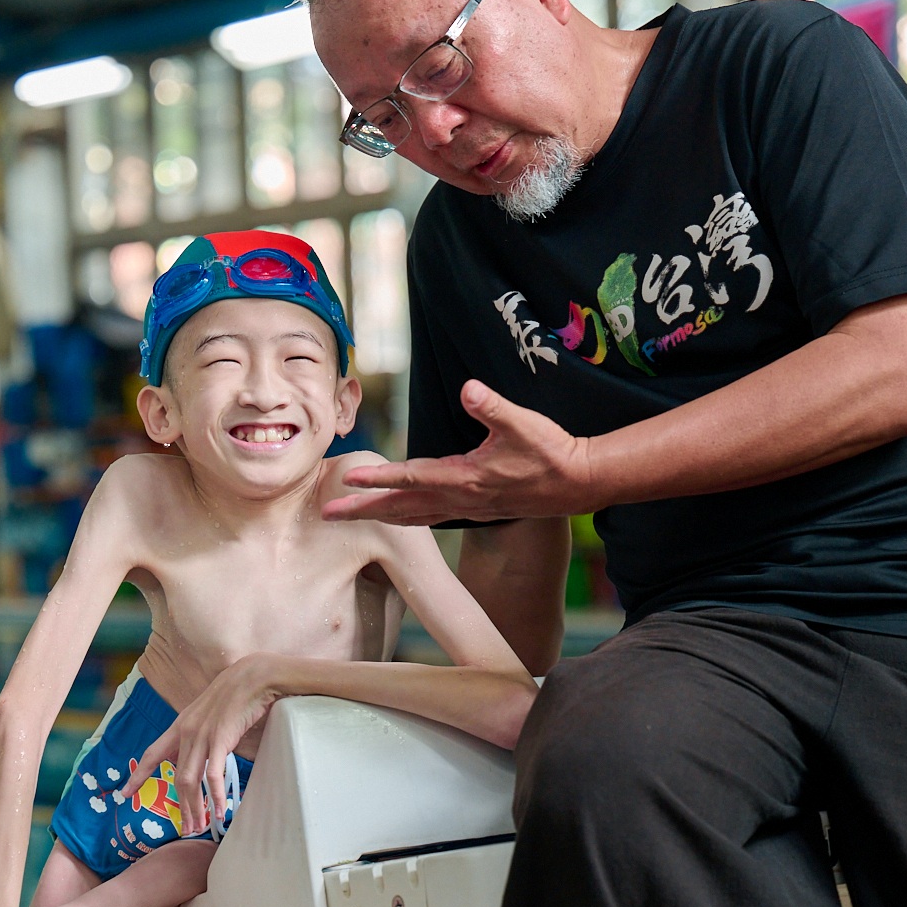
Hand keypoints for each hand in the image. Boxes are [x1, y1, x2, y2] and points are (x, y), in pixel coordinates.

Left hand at [122, 655, 281, 836]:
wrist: (254, 676)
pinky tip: (219, 811)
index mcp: (181, 725)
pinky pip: (213, 774)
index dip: (138, 775)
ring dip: (194, 806)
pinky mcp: (221, 740)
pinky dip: (215, 795)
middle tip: (186, 828)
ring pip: (190, 780)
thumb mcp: (210, 711)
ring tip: (199, 826)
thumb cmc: (237, 692)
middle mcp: (187, 732)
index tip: (124, 793)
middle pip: (176, 777)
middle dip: (181, 806)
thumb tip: (203, 748)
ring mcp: (203, 736)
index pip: (154, 754)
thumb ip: (202, 730)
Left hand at [320, 380, 597, 524]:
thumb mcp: (523, 423)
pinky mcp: (477, 508)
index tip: (350, 479)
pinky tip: (398, 515)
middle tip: (327, 514)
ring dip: (380, 516)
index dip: (380, 478)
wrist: (579, 482)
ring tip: (350, 517)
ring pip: (414, 516)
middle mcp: (461, 498)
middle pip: (402, 507)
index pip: (413, 477)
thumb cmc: (551, 450)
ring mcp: (468, 507)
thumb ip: (493, 407)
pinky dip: (407, 517)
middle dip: (363, 511)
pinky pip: (430, 517)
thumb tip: (469, 389)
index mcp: (466, 478)